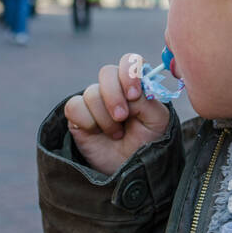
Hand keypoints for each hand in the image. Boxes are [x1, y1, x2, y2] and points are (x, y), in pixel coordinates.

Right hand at [64, 52, 169, 176]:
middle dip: (114, 96)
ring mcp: (94, 101)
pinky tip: (97, 133)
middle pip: (107, 72)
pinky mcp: (77, 114)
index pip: (129, 62)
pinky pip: (74, 106)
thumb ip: (146, 100)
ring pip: (91, 93)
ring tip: (116, 134)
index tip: (134, 95)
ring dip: (105, 118)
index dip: (129, 74)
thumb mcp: (157, 121)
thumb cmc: (147, 143)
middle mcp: (114, 89)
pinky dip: (87, 122)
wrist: (129, 170)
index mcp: (135, 85)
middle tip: (122, 118)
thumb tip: (129, 91)